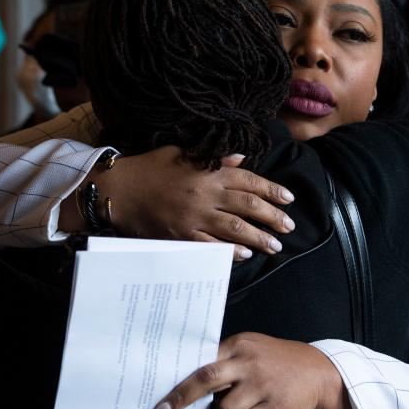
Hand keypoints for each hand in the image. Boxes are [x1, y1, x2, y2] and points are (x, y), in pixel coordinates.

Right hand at [105, 146, 295, 260]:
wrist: (119, 189)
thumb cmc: (150, 167)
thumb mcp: (182, 153)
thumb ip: (214, 156)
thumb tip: (240, 158)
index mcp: (207, 171)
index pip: (249, 180)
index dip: (272, 190)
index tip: (289, 199)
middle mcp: (205, 194)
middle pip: (248, 206)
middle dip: (272, 217)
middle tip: (289, 227)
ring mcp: (194, 217)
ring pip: (235, 229)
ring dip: (259, 238)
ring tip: (275, 246)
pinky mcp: (181, 235)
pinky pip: (210, 246)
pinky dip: (230, 251)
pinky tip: (245, 255)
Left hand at [151, 332, 358, 408]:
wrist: (319, 372)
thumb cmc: (280, 362)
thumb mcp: (253, 350)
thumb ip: (227, 360)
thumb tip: (191, 379)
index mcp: (239, 345)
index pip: (202, 359)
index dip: (179, 377)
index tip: (161, 393)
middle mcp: (248, 362)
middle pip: (206, 378)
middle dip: (181, 397)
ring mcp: (261, 384)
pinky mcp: (274, 406)